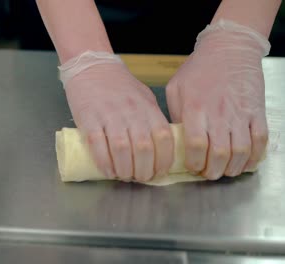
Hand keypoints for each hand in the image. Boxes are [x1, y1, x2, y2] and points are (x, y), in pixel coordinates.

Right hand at [59, 51, 173, 181]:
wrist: (91, 66)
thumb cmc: (119, 84)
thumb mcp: (144, 97)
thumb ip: (151, 119)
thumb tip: (158, 147)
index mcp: (148, 108)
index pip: (164, 139)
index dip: (164, 161)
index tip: (159, 172)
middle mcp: (131, 113)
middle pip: (144, 149)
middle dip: (144, 171)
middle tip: (140, 178)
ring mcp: (109, 116)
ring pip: (122, 150)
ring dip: (124, 170)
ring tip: (124, 176)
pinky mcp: (89, 119)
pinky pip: (97, 146)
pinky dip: (104, 163)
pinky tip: (108, 171)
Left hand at [166, 19, 269, 179]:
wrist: (229, 48)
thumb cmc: (199, 68)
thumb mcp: (176, 88)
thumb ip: (174, 114)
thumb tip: (176, 139)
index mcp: (195, 108)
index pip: (196, 144)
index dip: (194, 162)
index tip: (192, 167)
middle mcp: (219, 113)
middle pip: (220, 154)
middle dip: (213, 171)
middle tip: (208, 173)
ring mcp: (241, 113)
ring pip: (241, 152)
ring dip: (232, 168)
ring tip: (224, 170)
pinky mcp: (257, 112)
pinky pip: (260, 141)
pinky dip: (254, 157)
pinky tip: (245, 162)